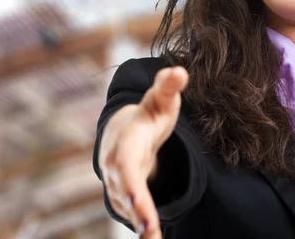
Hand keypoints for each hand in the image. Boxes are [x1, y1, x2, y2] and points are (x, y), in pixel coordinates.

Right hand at [98, 66, 188, 238]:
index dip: (131, 186)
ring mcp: (116, 183)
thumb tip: (179, 71)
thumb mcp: (160, 99)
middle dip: (136, 213)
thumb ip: (169, 87)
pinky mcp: (122, 196)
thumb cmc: (147, 114)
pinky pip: (130, 214)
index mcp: (126, 142)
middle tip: (149, 235)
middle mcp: (116, 166)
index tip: (139, 205)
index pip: (126, 166)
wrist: (123, 130)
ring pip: (126, 208)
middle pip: (124, 193)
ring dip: (141, 226)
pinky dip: (142, 227)